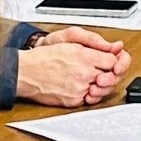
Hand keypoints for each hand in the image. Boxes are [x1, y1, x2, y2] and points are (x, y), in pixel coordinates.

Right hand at [15, 27, 130, 106]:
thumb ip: (94, 42)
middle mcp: (83, 73)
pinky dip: (89, 94)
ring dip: (100, 85)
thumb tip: (114, 47)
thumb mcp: (69, 39)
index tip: (109, 60)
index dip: (113, 60)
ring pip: (103, 90)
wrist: (25, 72)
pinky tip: (82, 86)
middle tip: (102, 71)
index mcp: (84, 56)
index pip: (113, 60)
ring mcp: (79, 89)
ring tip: (91, 79)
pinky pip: (90, 99)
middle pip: (111, 76)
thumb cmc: (43, 57)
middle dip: (109, 74)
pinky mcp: (73, 101)